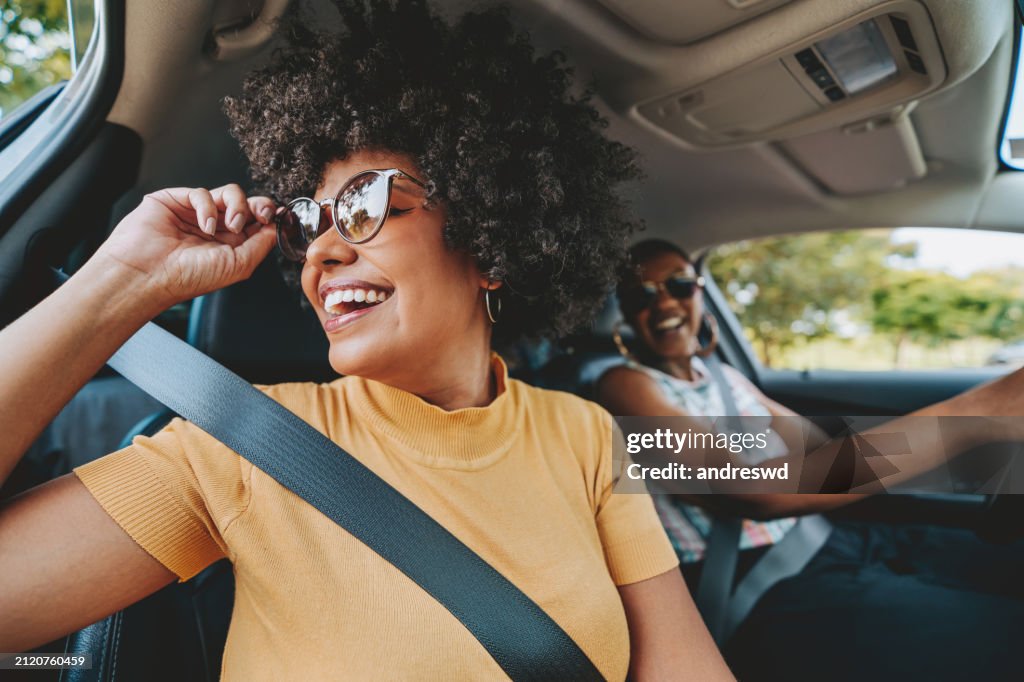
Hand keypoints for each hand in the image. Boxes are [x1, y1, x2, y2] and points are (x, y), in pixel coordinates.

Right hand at [93, 184, 279, 307]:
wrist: (150, 274)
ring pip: (229, 193)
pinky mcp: (176, 201)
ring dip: (237, 205)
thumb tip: (276, 227)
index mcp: (230, 246)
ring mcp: (196, 214)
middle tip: (261, 214)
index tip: (276, 217)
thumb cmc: (189, 277)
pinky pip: (202, 193)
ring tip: (232, 224)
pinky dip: (208, 206)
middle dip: (258, 206)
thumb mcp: (239, 265)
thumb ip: (261, 244)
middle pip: (247, 204)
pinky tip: (205, 225)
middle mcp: (215, 229)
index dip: (268, 216)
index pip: (256, 223)